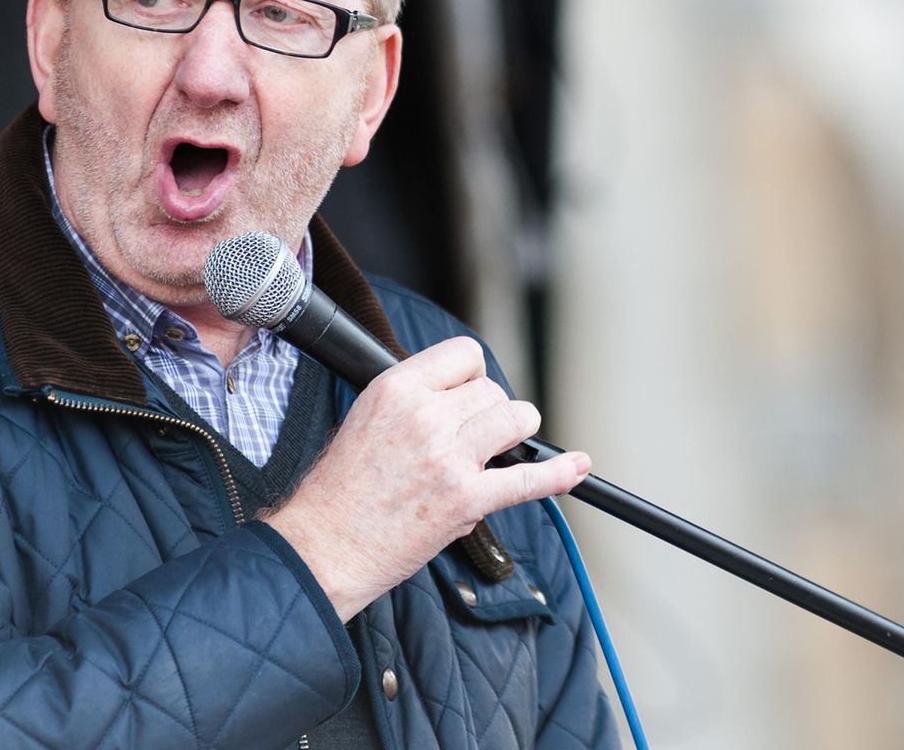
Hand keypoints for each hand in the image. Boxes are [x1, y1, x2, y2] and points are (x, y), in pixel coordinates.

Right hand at [261, 336, 590, 617]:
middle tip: (474, 440)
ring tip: (501, 451)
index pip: (465, 355)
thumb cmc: (339, 492)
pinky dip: (559, 474)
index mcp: (397, 389)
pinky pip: (529, 479)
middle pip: (494, 391)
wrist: (324, 548)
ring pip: (515, 420)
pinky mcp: (466, 499)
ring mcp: (449, 458)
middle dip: (491, 414)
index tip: (469, 395)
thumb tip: (459, 394)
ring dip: (515, 435)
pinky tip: (578, 467)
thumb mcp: (365, 417)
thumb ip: (414, 399)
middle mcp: (426, 416)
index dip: (474, 376)